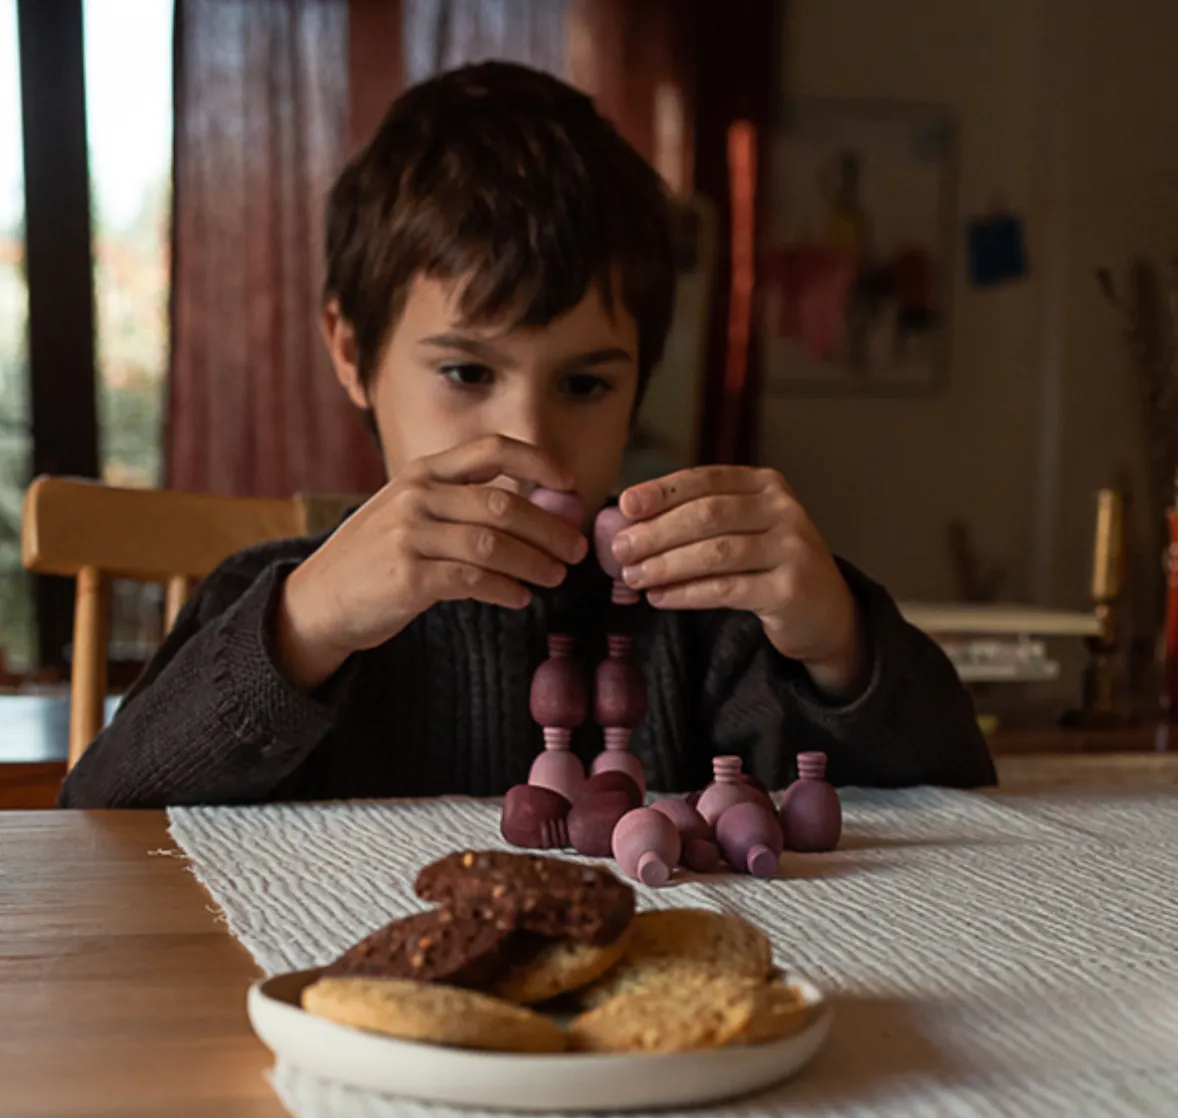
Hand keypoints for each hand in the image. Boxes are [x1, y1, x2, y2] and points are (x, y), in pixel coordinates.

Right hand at [276, 435, 587, 689]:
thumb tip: (531, 510)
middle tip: (575, 550)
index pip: (490, 449)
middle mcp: (416, 496)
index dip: (537, 462)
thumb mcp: (409, 512)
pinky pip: (472, 579)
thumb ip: (457, 503)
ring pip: (492, 543)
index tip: (569, 483)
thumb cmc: (376, 558)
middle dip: (549, 528)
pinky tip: (520, 598)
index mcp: (422, 473)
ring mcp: (409, 535)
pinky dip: (505, 589)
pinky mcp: (407, 577)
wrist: (317, 600)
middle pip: (502, 503)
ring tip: (555, 577)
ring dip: (534, 562)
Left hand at [613, 466, 863, 696]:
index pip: (706, 479)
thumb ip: (699, 517)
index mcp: (766, 485)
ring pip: (715, 553)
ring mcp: (791, 549)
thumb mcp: (744, 528)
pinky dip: (687, 594)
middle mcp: (783, 510)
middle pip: (707, 514)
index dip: (662, 491)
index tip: (625, 505)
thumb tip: (629, 521)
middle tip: (620, 550)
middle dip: (656, 532)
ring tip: (633, 577)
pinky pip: (727, 590)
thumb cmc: (769, 564)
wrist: (825, 611)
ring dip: (666, 565)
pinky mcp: (789, 590)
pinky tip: (660, 598)